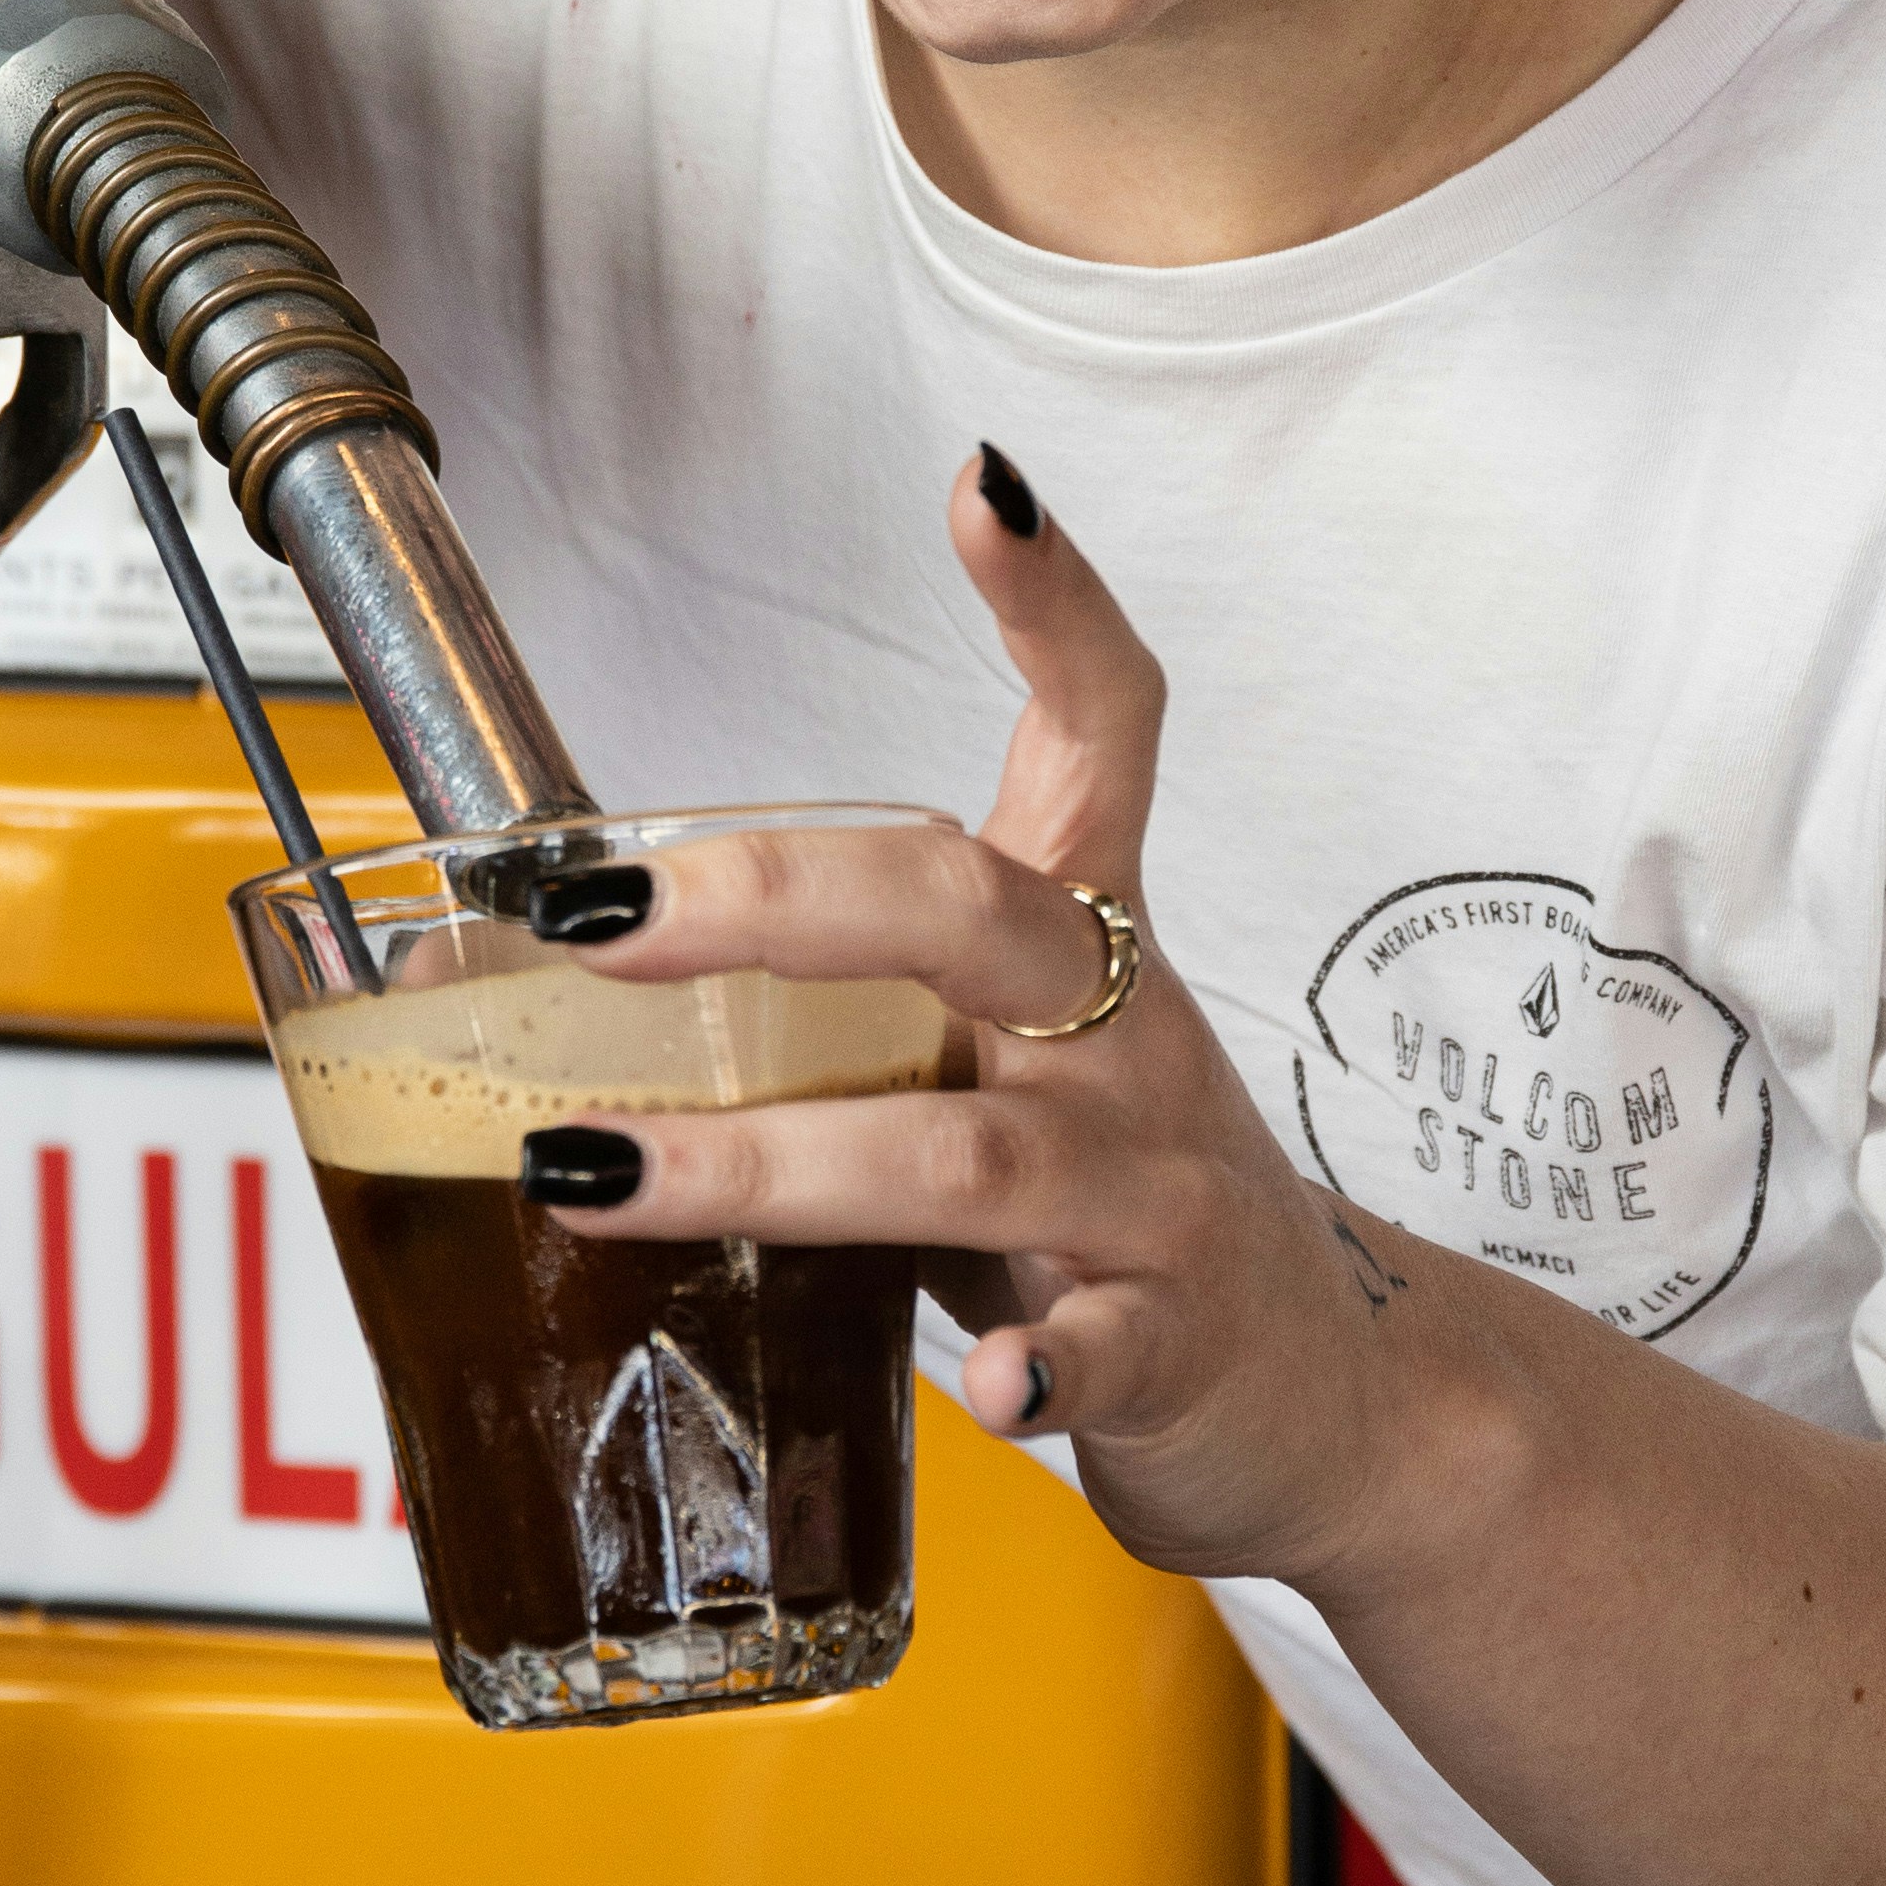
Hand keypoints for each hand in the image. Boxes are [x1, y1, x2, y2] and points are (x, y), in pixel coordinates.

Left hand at [529, 449, 1426, 1595]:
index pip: (1099, 731)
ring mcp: (1154, 1193)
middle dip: (773, 904)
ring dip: (772, 1160)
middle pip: (974, 912)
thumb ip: (841, 1003)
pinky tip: (989, 1395)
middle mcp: (1126, 1039)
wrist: (1335, 1399)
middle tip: (597, 914)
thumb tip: (549, 967)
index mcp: (1085, 944)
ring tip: (595, 1173)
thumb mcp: (1002, 1064)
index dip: (1054, 604)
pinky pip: (1104, 1347)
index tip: (984, 486)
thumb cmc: (1111, 1207)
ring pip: (975, 1147)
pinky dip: (1040, 1371)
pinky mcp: (1178, 1343)